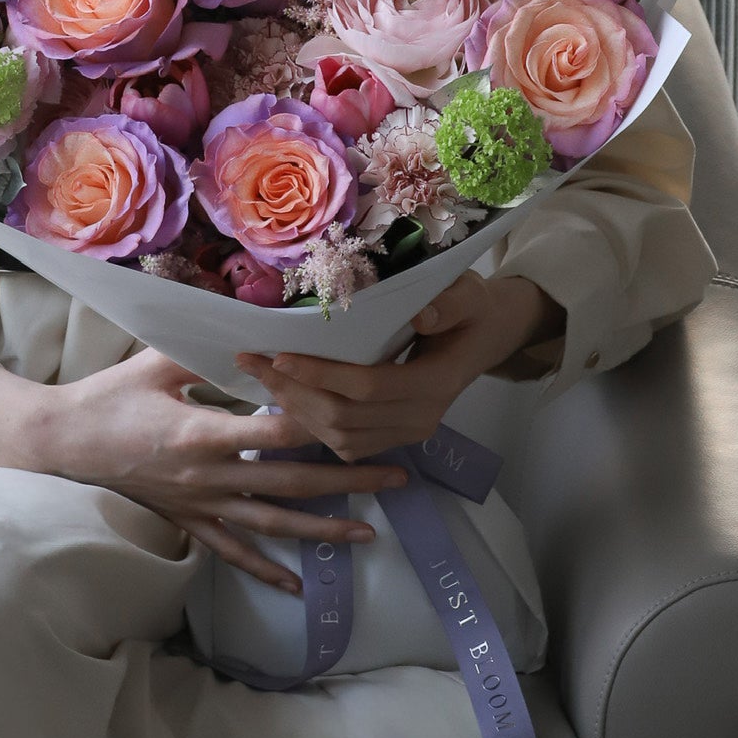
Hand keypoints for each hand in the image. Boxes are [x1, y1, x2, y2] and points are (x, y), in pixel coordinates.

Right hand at [0, 351, 411, 593]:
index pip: (278, 431)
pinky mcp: (188, 521)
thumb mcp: (156, 362)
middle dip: (349, 479)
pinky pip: (232, 551)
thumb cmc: (107, 398)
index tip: (365, 414)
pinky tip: (296, 585)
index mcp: (203, 433)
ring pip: (272, 524)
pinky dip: (265, 571)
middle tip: (399, 476)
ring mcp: (200, 505)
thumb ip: (207, 348)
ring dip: (322, 528)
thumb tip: (255, 325)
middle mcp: (209, 476)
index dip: (324, 423)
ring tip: (368, 533)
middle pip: (293, 482)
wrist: (62, 444)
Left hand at [234, 273, 561, 465]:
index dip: (321, 374)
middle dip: (293, 392)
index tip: (279, 354)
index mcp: (437, 382)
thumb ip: (450, 303)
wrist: (485, 336)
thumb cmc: (470, 308)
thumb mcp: (469, 292)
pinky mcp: (394, 438)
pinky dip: (311, 425)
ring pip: (339, 437)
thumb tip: (423, 314)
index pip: (369, 386)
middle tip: (252, 361)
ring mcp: (408, 433)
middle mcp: (422, 417)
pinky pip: (345, 445)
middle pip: (344, 418)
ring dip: (295, 411)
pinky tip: (286, 397)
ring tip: (261, 377)